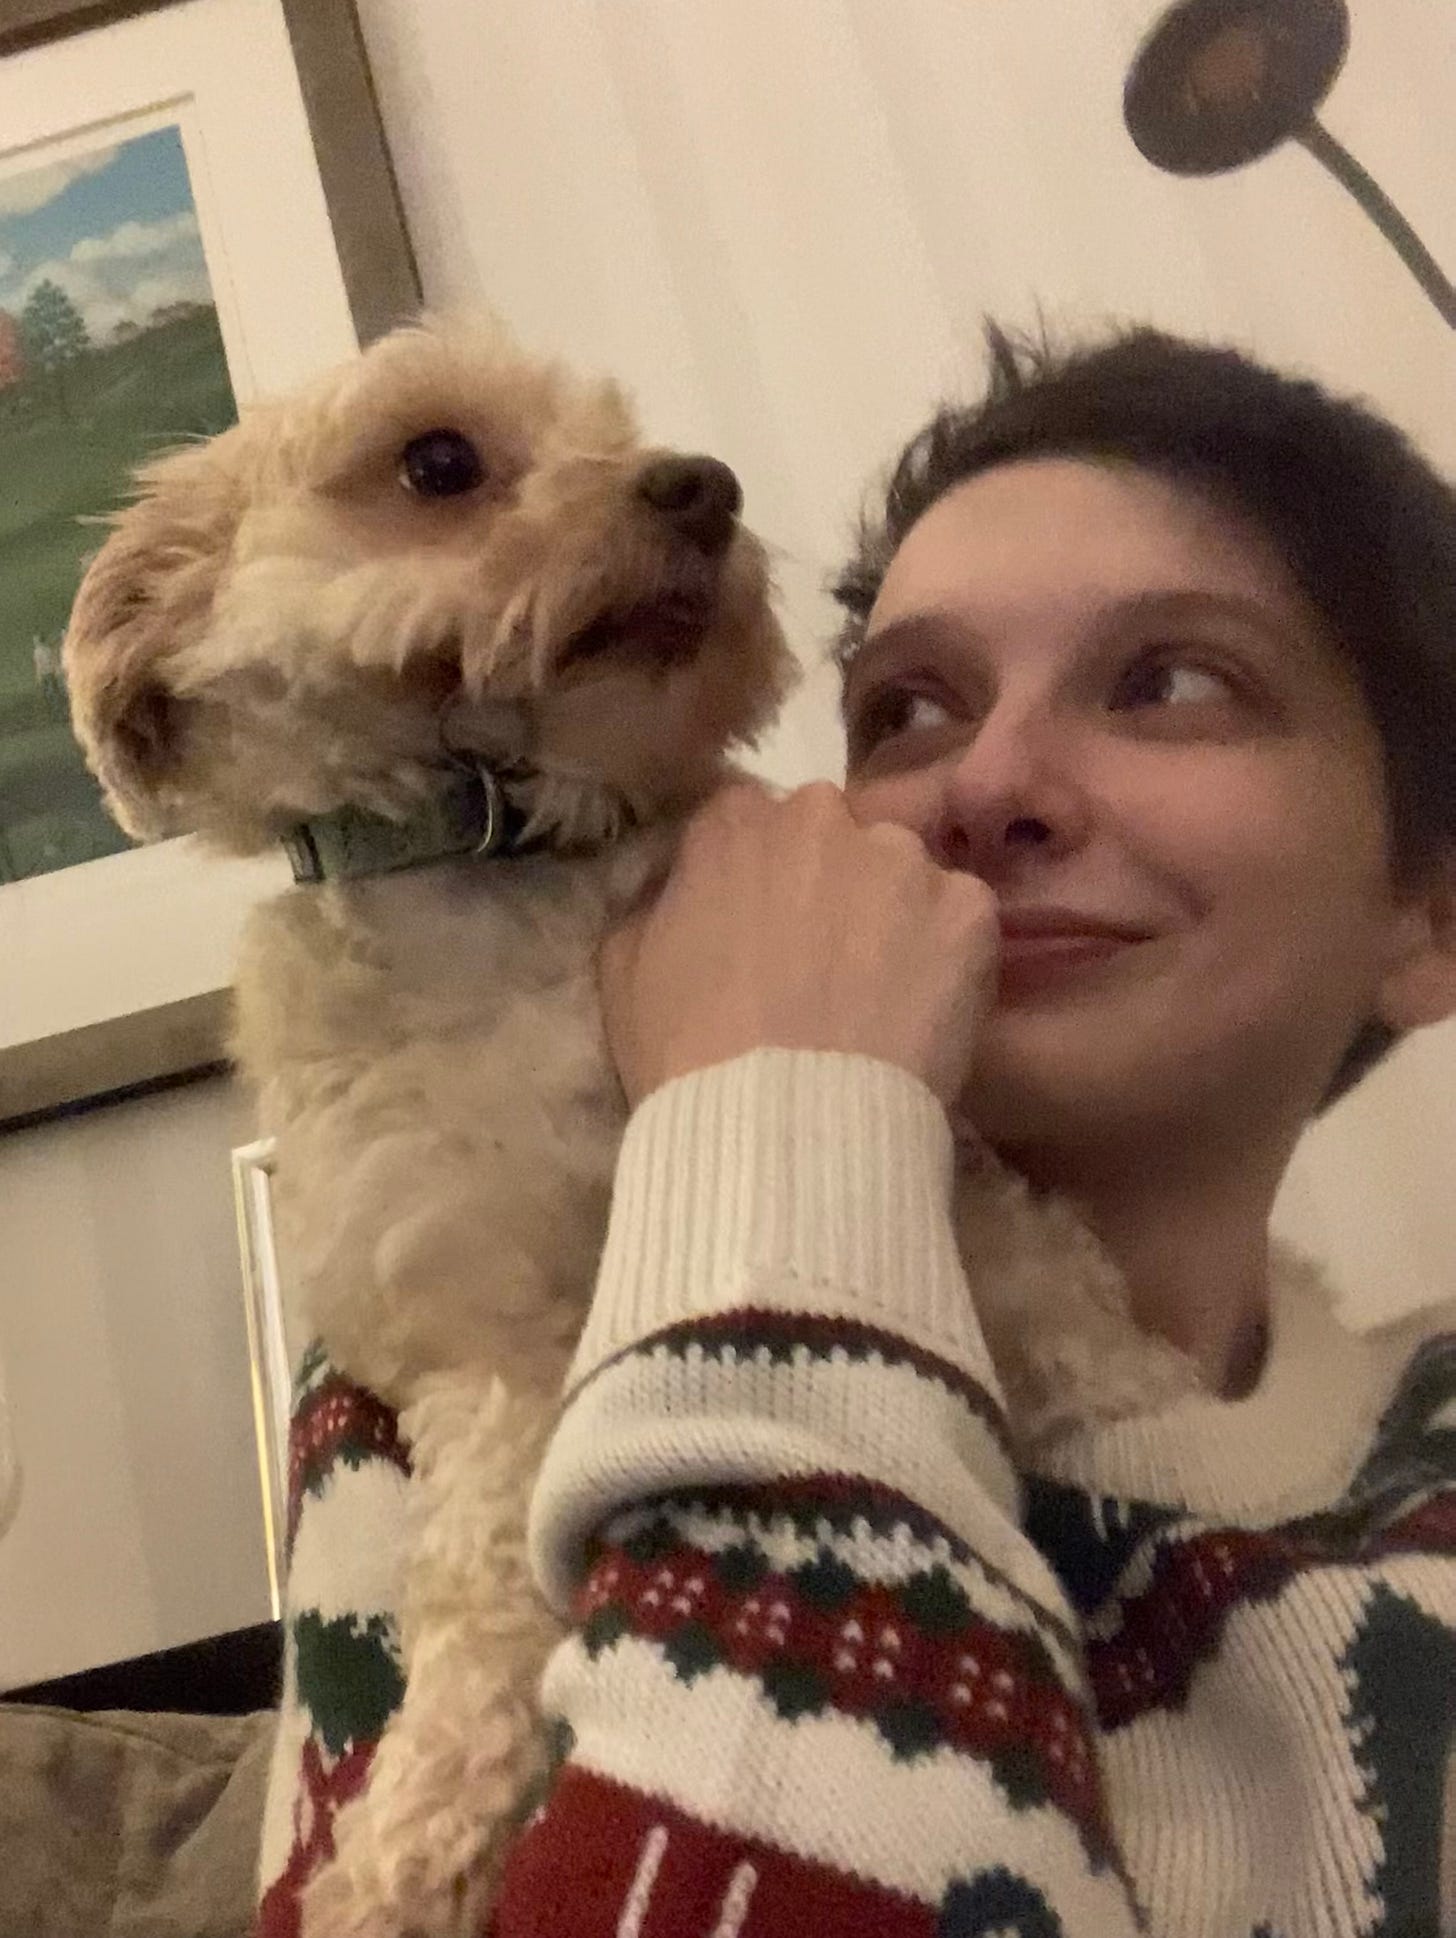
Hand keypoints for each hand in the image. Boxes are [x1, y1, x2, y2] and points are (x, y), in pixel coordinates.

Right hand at [600, 781, 998, 1107]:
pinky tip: (925, 1014)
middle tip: (826, 968)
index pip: (752, 825)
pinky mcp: (968, 909)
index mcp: (733, 820)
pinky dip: (950, 959)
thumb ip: (657, 901)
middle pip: (835, 837)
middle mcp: (822, 815)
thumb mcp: (626, 966)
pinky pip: (963, 921)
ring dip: (895, 918)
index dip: (761, 882)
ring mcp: (902, 859)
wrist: (782, 1126)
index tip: (766, 933)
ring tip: (882, 998)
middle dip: (833, 887)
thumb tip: (682, 889)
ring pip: (904, 876)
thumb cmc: (686, 1053)